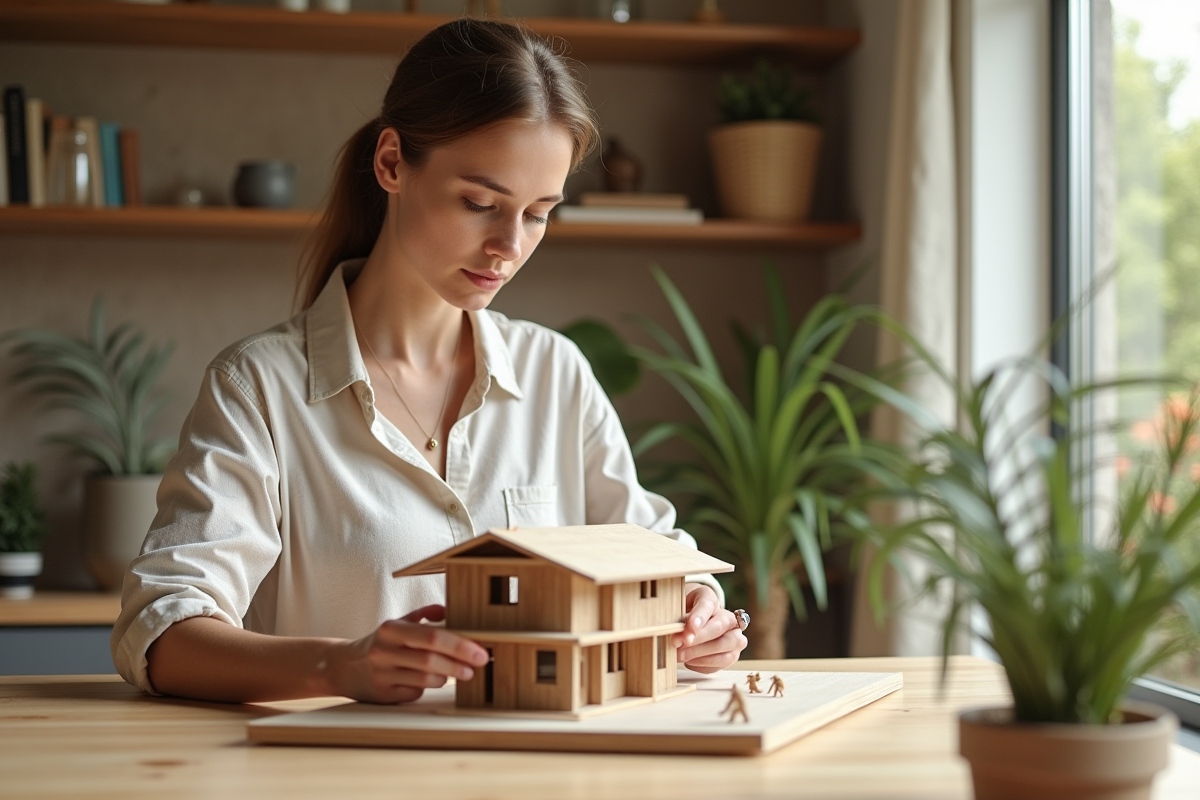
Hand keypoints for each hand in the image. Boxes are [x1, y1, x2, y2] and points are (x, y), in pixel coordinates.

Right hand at [324, 604, 489, 703]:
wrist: (343, 667)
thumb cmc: (379, 643)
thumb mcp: (398, 623)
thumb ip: (423, 615)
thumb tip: (448, 610)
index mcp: (391, 630)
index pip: (432, 637)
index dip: (460, 645)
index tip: (480, 651)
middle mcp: (384, 652)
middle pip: (431, 660)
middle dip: (459, 664)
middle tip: (478, 665)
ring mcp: (382, 675)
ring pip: (425, 680)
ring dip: (447, 676)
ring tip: (458, 673)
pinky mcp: (382, 695)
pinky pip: (414, 693)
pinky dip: (428, 688)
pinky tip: (432, 681)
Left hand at [672, 584, 746, 672]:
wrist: (691, 624)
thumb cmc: (682, 616)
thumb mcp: (676, 610)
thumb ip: (677, 620)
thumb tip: (675, 635)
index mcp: (710, 599)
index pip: (707, 604)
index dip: (699, 616)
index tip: (689, 626)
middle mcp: (728, 618)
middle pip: (719, 626)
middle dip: (698, 637)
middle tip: (678, 643)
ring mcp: (734, 637)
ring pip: (724, 645)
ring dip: (700, 653)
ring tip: (680, 655)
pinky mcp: (732, 654)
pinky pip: (721, 662)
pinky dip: (703, 664)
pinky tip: (688, 661)